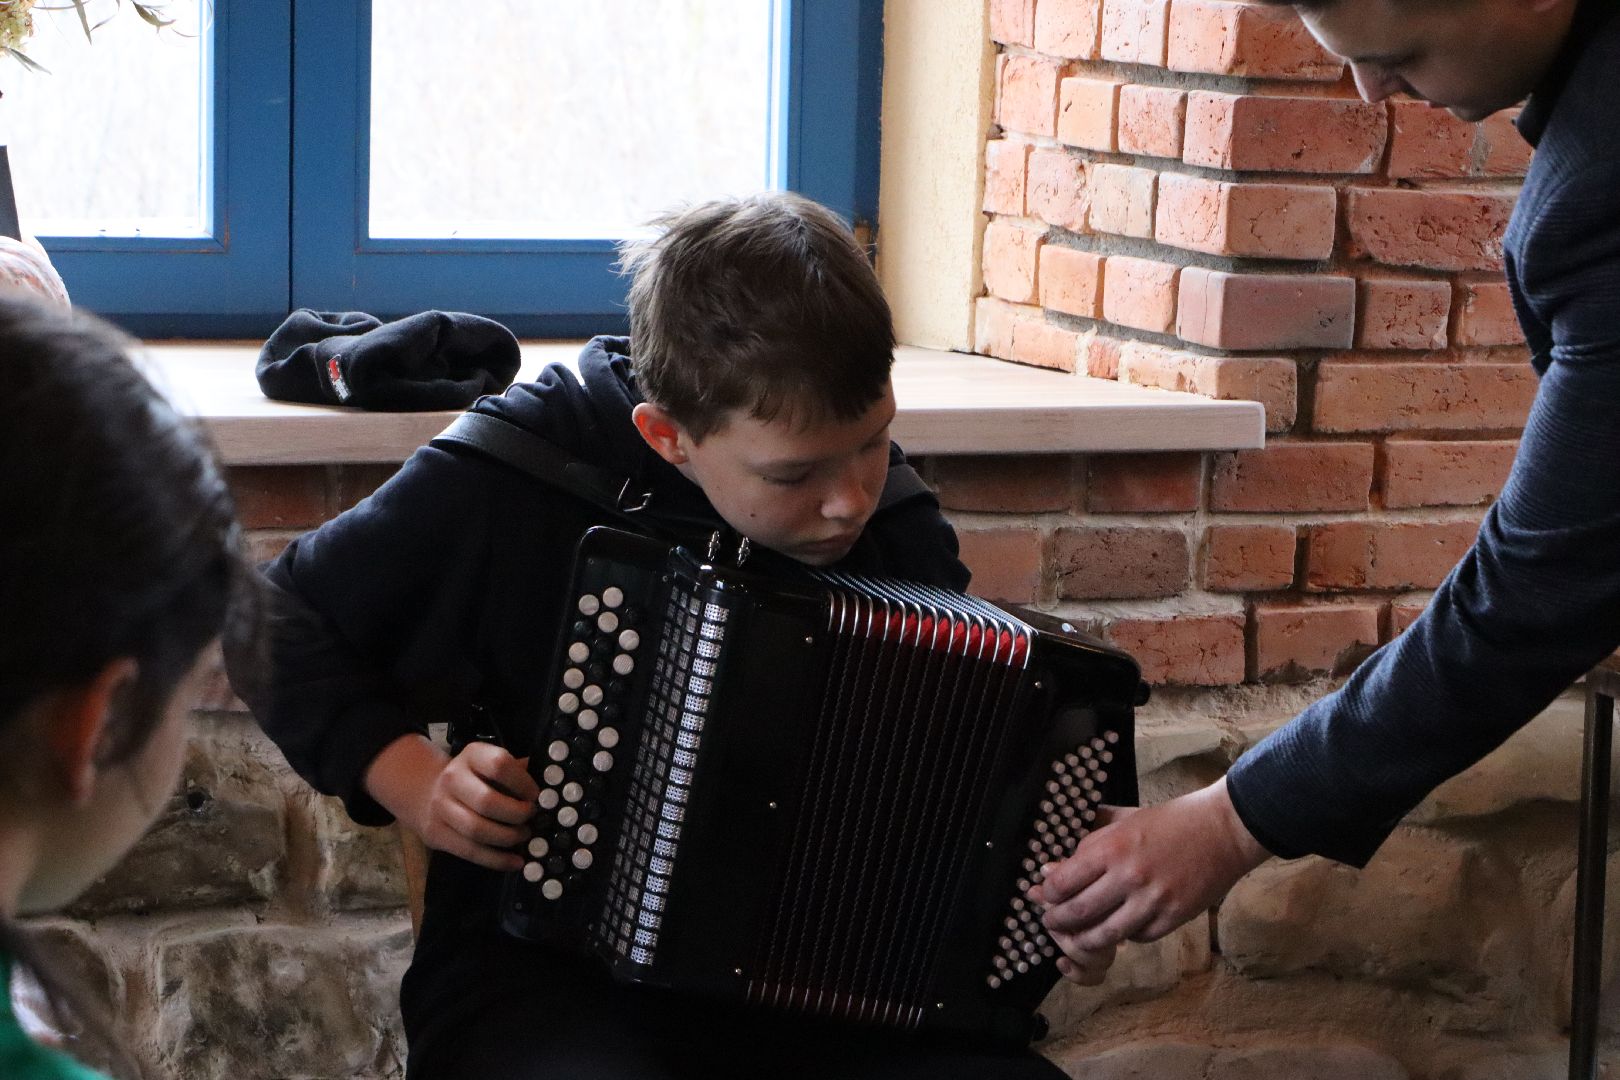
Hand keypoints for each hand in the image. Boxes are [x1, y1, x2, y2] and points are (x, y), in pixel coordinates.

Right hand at [367, 735, 538, 871]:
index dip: (522, 783)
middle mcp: (452, 778)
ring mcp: (440, 807)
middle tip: (531, 818)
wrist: (426, 791)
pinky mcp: (435, 833)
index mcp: (472, 755)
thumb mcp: (491, 764)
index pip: (499, 765)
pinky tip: (515, 862)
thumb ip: (517, 771)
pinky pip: (469, 851)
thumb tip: (551, 782)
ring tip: (524, 837)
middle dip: (516, 814)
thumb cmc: (474, 778)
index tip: (536, 796)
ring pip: (477, 830)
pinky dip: (496, 860)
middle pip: (487, 802)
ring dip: (507, 838)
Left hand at [1029, 777, 1269, 981]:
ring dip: (1084, 939)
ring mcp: (1152, 901)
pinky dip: (1125, 937)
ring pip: (1105, 935)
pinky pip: (1138, 938)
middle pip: (1078, 913)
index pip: (1062, 883)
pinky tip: (1119, 928)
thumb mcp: (1124, 819)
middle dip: (1057, 922)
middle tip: (1050, 922)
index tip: (1042, 896)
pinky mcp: (1173, 918)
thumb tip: (1051, 865)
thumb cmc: (1170, 821)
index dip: (1047, 895)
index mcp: (1111, 848)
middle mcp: (1128, 877)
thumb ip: (1088, 839)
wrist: (1222, 830)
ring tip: (1075, 937)